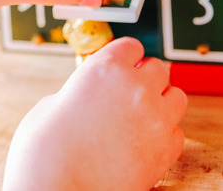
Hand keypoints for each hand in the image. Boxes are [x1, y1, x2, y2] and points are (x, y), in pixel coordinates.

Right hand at [3, 37, 186, 190]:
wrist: (55, 190)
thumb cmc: (44, 152)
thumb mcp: (52, 104)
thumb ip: (80, 91)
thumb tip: (93, 96)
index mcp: (104, 68)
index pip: (131, 46)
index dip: (125, 57)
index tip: (124, 64)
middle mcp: (135, 88)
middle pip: (159, 68)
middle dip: (146, 78)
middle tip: (131, 92)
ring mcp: (154, 119)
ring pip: (177, 96)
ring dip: (162, 102)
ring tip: (142, 116)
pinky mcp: (165, 152)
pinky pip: (177, 134)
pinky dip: (165, 136)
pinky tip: (144, 142)